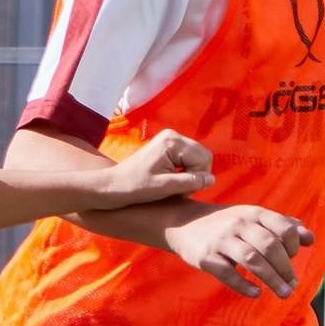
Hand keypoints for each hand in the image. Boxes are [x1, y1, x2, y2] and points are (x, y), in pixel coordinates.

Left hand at [96, 131, 212, 208]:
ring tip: (172, 187)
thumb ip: (190, 182)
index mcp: (172, 142)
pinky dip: (184, 173)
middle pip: (203, 157)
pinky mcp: (167, 146)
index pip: (204, 159)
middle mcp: (173, 135)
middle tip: (177, 190)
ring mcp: (169, 139)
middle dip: (195, 176)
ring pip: (197, 159)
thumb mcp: (165, 188)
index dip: (197, 178)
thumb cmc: (135, 187)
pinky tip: (170, 181)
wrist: (113, 185)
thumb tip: (211, 179)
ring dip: (189, 176)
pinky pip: (188, 160)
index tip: (180, 190)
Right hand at [164, 204, 312, 297]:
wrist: (182, 222)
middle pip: (270, 246)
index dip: (293, 245)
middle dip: (285, 268)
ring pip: (253, 260)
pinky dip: (244, 285)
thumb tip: (310, 238)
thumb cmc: (225, 223)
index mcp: (253, 213)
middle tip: (293, 285)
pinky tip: (257, 293)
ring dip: (272, 279)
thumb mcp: (252, 218)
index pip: (282, 227)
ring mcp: (222, 240)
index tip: (293, 258)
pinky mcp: (206, 257)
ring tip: (284, 293)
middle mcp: (239, 224)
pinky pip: (228, 273)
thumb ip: (281, 226)